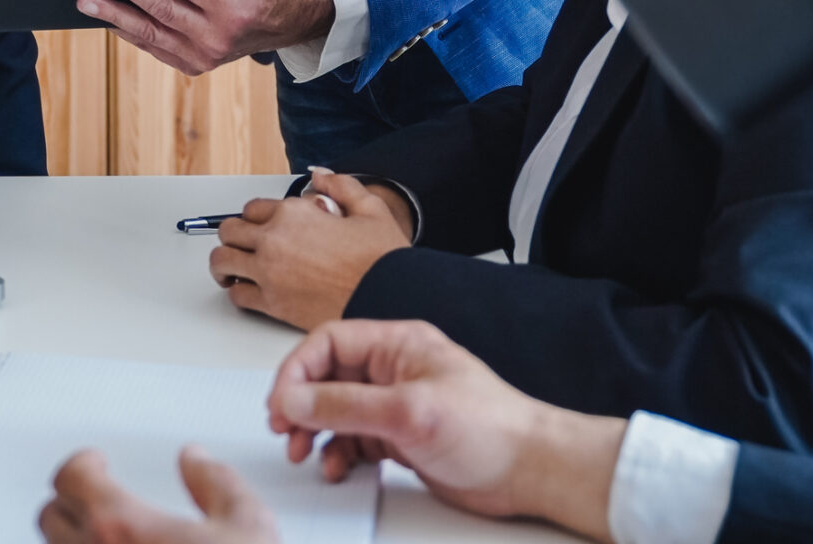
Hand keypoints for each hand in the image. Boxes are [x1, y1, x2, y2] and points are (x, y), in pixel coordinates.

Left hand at [38, 446, 278, 543]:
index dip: (84, 464)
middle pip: (51, 518)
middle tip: (96, 498)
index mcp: (121, 527)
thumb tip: (196, 462)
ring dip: (74, 540)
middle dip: (72, 502)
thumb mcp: (247, 525)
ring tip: (106, 537)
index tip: (96, 464)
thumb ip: (216, 482)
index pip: (71, 478)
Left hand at [77, 0, 333, 74]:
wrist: (289, 23)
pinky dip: (129, 32)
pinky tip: (107, 17)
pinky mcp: (195, 65)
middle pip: (163, 8)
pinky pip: (155, 47)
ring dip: (115, 14)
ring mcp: (205, 56)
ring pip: (152, 33)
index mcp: (237, 8)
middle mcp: (219, 37)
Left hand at [208, 170, 410, 328]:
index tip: (262, 225)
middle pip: (229, 231)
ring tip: (232, 268)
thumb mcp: (370, 208)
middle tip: (241, 244)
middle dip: (234, 236)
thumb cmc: (382, 259)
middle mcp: (274, 240)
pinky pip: (237, 295)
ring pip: (222, 262)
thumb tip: (319, 174)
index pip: (252, 208)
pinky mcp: (272, 304)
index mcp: (293, 213)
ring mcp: (269, 272)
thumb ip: (341, 185)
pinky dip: (238, 292)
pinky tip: (249, 290)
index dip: (257, 216)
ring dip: (224, 263)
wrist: (388, 297)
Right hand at [266, 320, 624, 540]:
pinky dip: (338, 452)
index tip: (281, 404)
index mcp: (397, 344)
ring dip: (315, 431)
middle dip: (300, 404)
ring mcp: (395, 404)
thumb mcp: (408, 412)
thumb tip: (293, 399)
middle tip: (285, 430)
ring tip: (304, 452)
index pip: (328, 342)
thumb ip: (345, 405)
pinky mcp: (400, 437)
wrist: (532, 470)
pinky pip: (353, 439)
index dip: (297, 371)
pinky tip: (338, 466)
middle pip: (325, 376)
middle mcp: (393, 370)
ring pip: (335, 410)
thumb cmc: (491, 427)